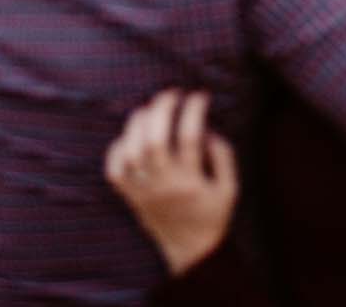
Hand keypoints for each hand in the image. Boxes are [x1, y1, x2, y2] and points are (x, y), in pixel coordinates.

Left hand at [104, 90, 236, 275]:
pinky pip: (114, 172)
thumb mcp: (230, 188)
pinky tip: (129, 137)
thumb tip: (206, 128)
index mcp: (192, 182)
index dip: (194, 110)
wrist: (192, 251)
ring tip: (149, 109)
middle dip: (162, 109)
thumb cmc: (214, 215)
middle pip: (155, 141)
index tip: (200, 95)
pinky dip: (116, 150)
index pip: (191, 137)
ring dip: (138, 124)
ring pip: (132, 153)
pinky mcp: (131, 198)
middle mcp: (165, 185)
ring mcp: (145, 192)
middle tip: (171, 94)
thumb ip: (223, 155)